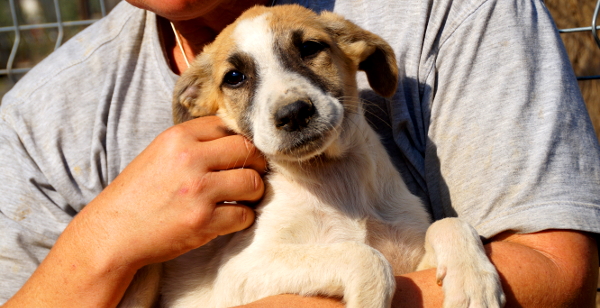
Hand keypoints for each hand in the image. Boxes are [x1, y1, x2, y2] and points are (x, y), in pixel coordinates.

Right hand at [4, 116, 266, 307]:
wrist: (112, 233)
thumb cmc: (139, 193)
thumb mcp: (160, 153)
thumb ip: (194, 143)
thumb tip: (237, 138)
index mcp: (178, 137)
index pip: (228, 125)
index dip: (240, 139)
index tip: (241, 153)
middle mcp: (190, 159)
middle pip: (247, 150)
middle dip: (256, 163)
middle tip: (252, 173)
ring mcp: (198, 191)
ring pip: (253, 183)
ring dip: (254, 192)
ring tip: (243, 197)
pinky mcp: (203, 221)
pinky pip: (244, 215)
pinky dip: (242, 218)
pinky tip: (230, 217)